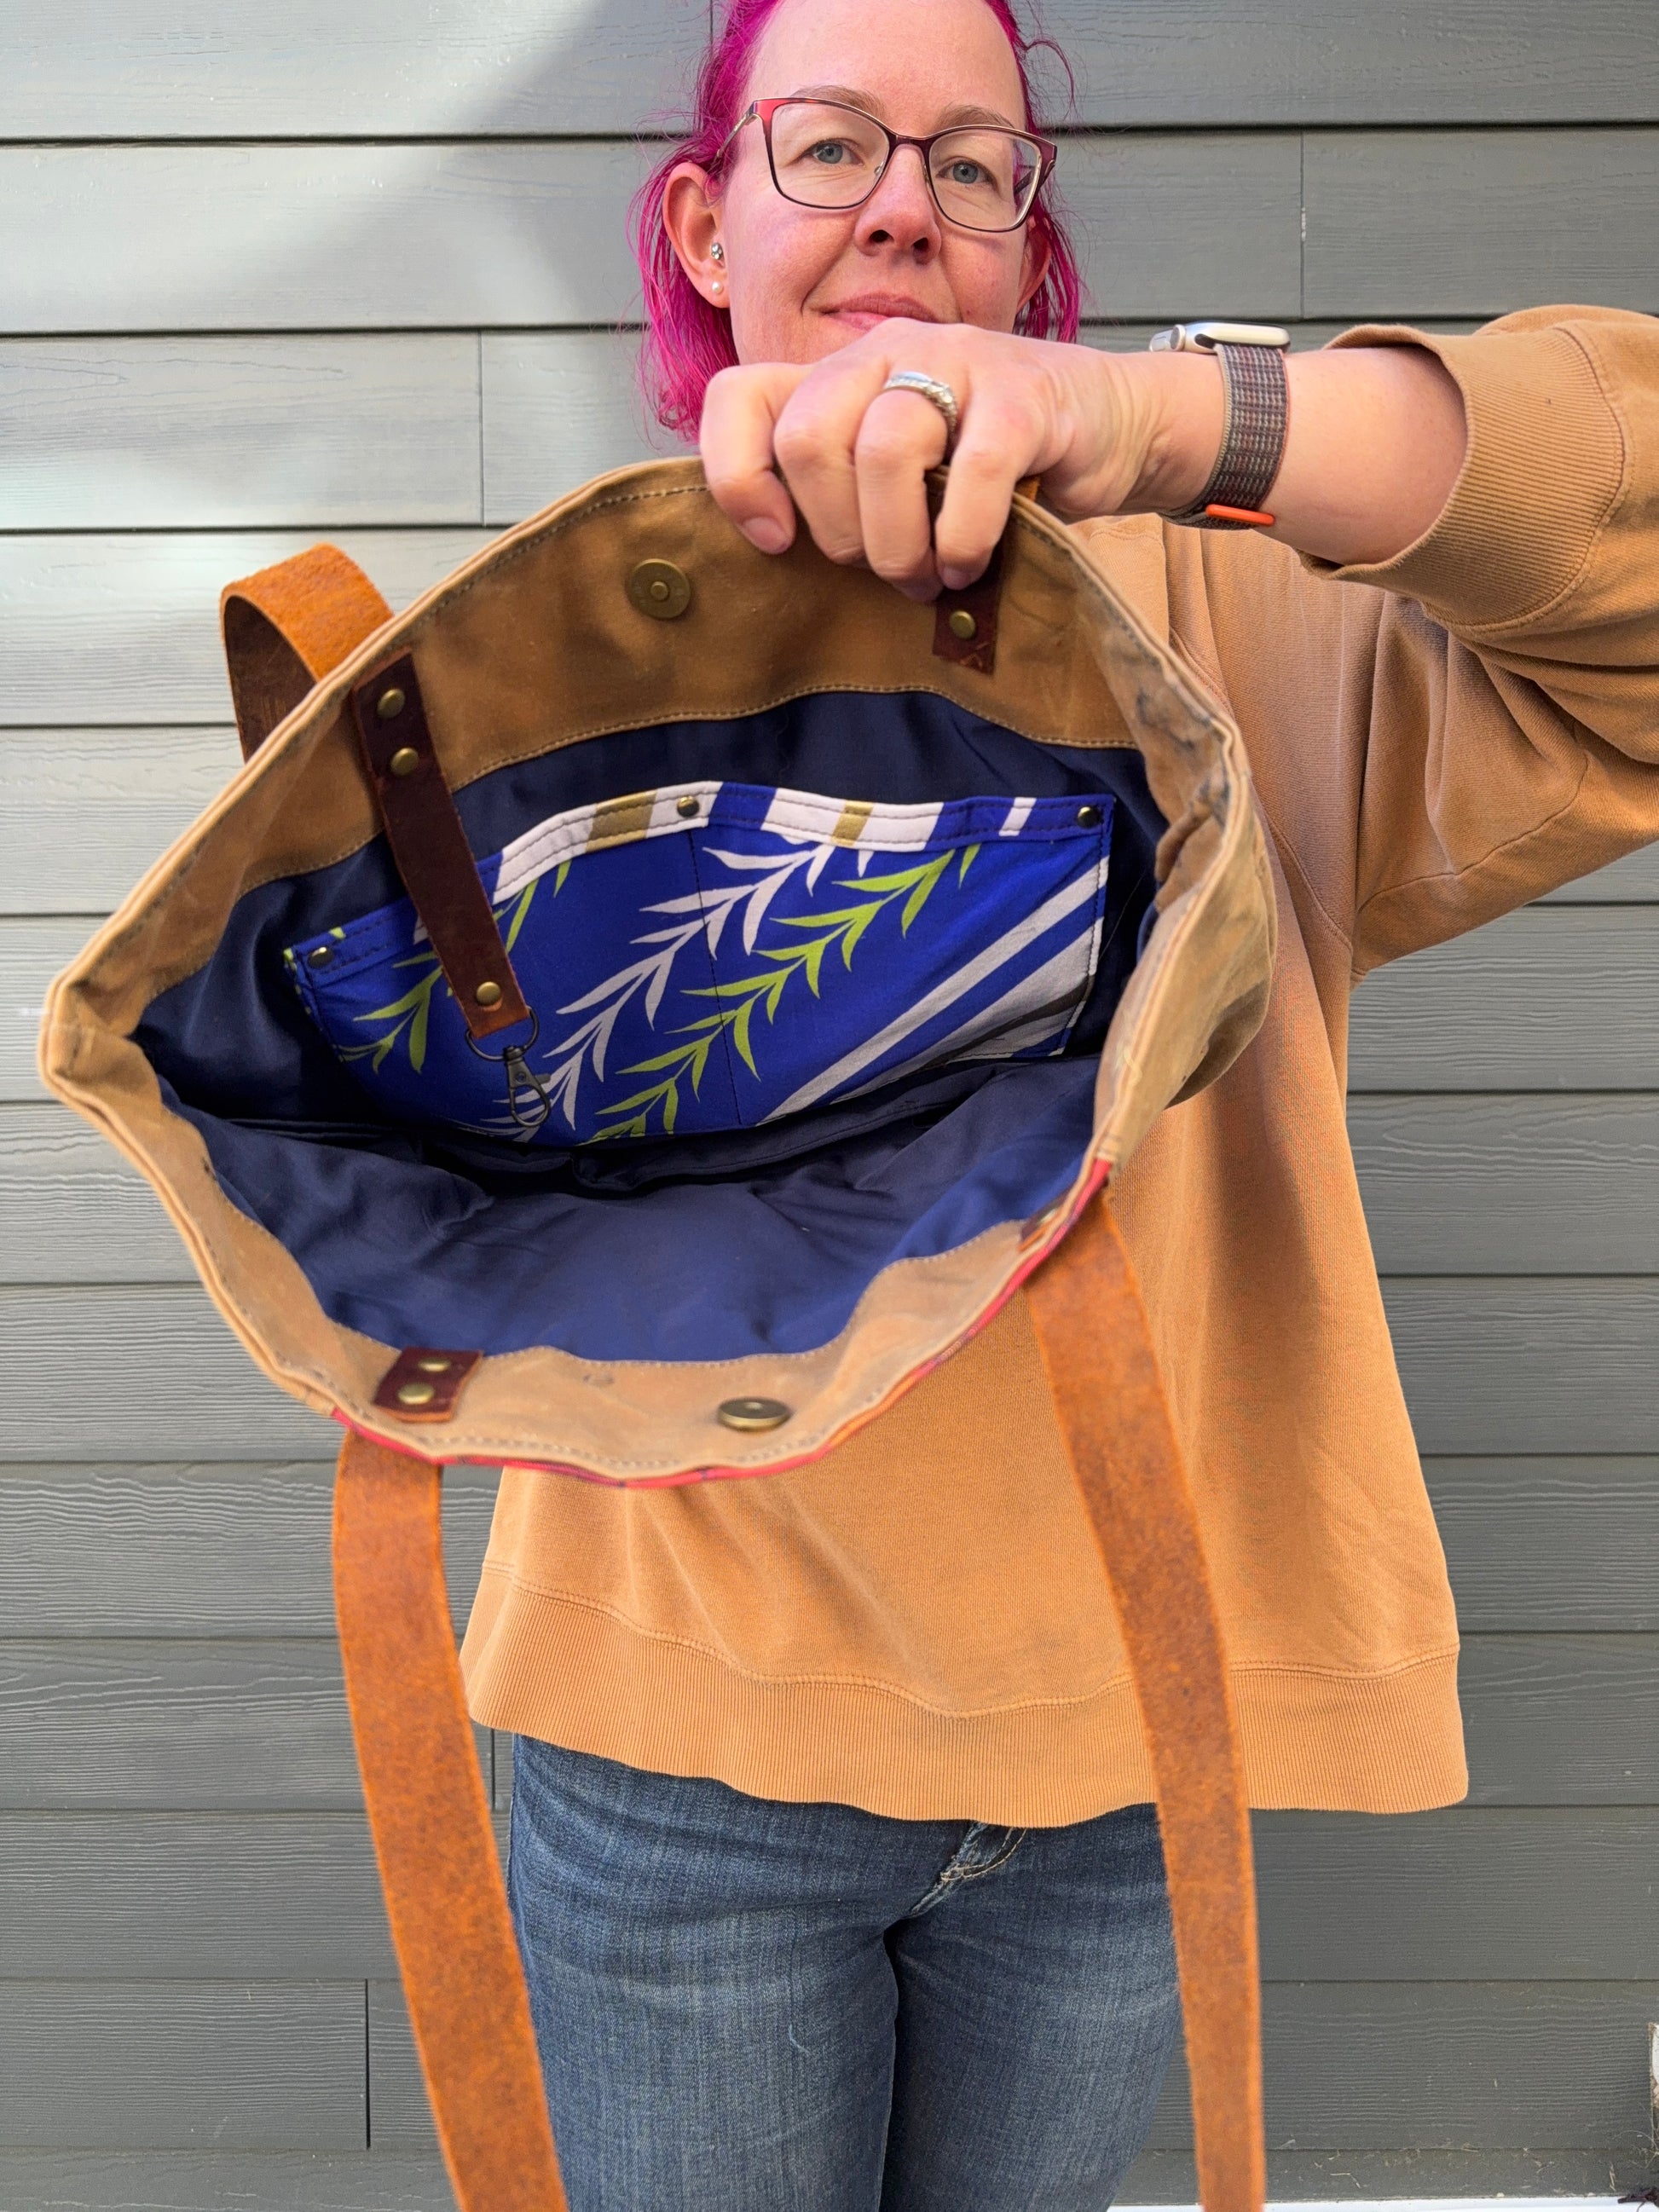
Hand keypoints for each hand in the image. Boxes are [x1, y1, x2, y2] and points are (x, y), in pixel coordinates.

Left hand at [699, 318, 1468, 586]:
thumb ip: (841, 496)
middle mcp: (887, 353)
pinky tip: (971, 563)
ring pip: (886, 449)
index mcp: (840, 374)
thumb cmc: (992, 468)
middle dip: (838, 530)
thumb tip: (780, 567)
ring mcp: (957, 364)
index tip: (776, 542)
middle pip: (810, 437)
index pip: (739, 398)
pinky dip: (964, 536)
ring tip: (927, 577)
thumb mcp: (903, 476)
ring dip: (899, 544)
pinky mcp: (1025, 395)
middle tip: (881, 567)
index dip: (738, 477)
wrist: (1113, 428)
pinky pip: (974, 470)